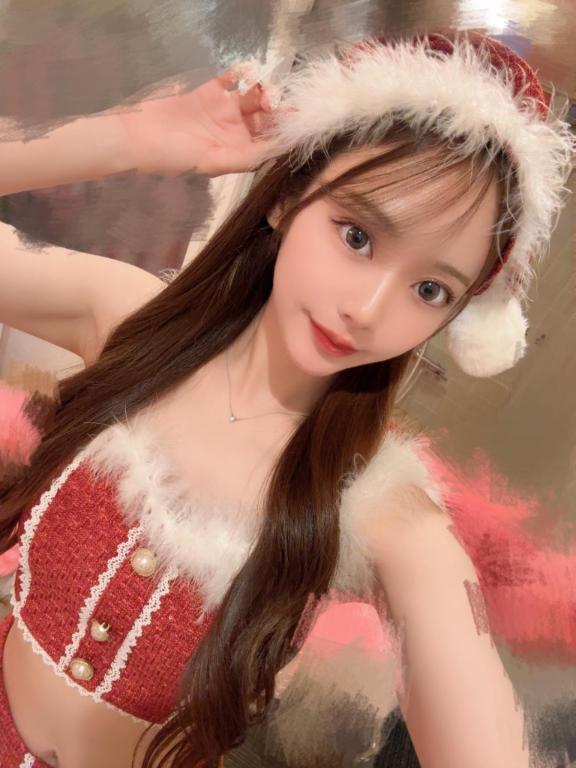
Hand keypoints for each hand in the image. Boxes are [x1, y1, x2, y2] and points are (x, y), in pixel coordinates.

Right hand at [116, 65, 283, 177]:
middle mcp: (235, 132)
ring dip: (265, 92)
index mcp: (238, 153)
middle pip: (266, 119)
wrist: (137, 137)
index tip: (299, 123)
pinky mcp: (210, 90)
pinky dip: (244, 74)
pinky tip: (249, 73)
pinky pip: (232, 79)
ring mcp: (223, 110)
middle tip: (280, 103)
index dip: (286, 133)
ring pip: (254, 98)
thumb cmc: (173, 157)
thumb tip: (278, 151)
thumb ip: (245, 158)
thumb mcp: (212, 163)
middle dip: (278, 111)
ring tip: (265, 91)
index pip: (270, 142)